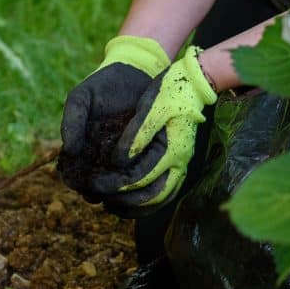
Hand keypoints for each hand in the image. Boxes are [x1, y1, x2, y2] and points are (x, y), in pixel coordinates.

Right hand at [58, 36, 169, 198]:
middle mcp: (105, 162)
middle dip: (102, 191)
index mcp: (85, 154)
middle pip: (101, 189)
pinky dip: (144, 178)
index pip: (77, 179)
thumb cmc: (102, 86)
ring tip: (122, 183)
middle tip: (104, 186)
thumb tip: (68, 151)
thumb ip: (71, 122)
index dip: (78, 183)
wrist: (134, 73)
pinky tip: (141, 172)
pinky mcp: (149, 155)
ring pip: (123, 188)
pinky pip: (146, 174)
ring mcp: (128, 161)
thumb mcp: (81, 99)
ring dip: (122, 190)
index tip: (81, 181)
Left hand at [93, 46, 216, 211]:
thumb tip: (120, 161)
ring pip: (160, 199)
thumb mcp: (151, 106)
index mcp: (172, 150)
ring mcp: (182, 165)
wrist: (194, 81)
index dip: (116, 183)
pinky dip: (147, 202)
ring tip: (110, 206)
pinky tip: (128, 201)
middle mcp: (180, 163)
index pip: (141, 178)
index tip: (95, 184)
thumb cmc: (170, 90)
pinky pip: (165, 192)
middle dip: (124, 200)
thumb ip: (137, 135)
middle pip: (151, 196)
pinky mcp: (178, 163)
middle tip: (100, 198)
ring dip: (135, 207)